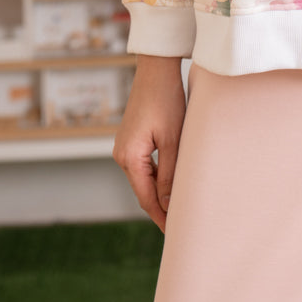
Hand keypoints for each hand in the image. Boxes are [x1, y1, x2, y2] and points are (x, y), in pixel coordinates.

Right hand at [113, 54, 186, 233]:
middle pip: (143, 191)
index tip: (176, 233)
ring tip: (179, 207)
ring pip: (143, 178)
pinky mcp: (131, 138)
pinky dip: (156, 176)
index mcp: (129, 157)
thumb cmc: (166, 100)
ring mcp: (124, 146)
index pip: (146, 198)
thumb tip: (168, 204)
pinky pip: (144, 165)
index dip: (161, 217)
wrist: (156, 68)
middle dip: (160, 208)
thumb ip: (169, 174)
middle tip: (180, 225)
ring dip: (159, 192)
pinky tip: (171, 182)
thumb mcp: (173, 139)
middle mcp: (121, 154)